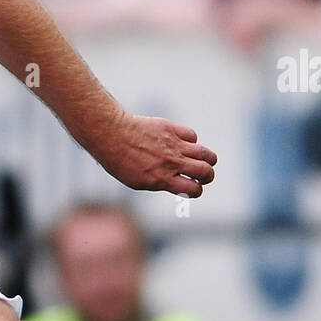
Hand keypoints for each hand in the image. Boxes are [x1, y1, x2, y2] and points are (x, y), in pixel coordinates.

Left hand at [91, 112, 216, 197]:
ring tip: (203, 160)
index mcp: (163, 179)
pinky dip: (191, 141)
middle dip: (208, 176)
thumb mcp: (138, 182)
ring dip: (208, 159)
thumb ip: (160, 183)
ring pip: (205, 153)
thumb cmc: (120, 162)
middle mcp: (172, 163)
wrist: (112, 136)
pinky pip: (192, 135)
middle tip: (203, 175)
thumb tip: (176, 185)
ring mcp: (173, 145)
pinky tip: (183, 143)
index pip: (193, 190)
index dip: (196, 191)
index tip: (193, 188)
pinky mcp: (171, 129)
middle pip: (205, 171)